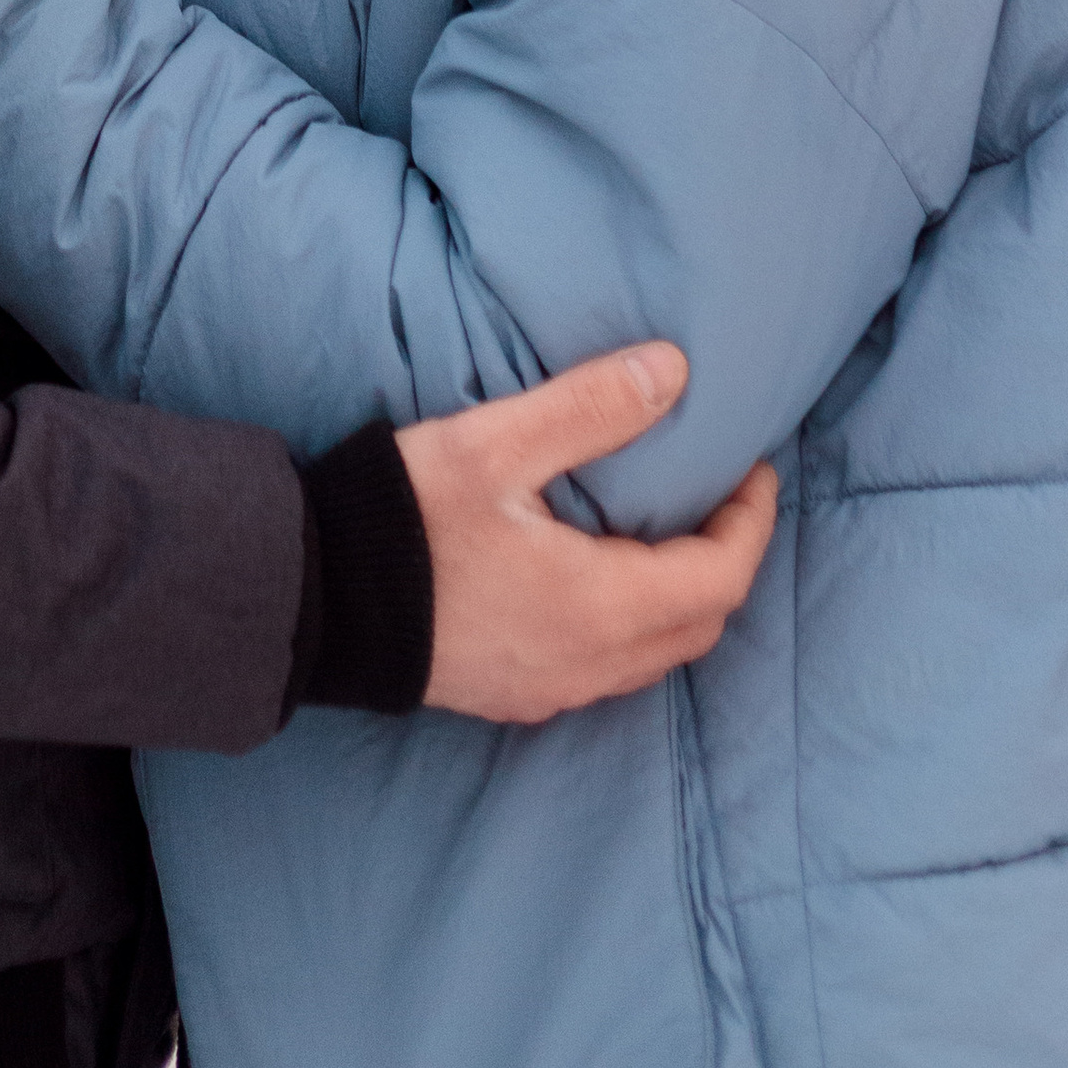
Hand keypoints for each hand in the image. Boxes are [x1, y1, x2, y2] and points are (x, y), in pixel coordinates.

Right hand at [397, 344, 778, 722]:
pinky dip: (635, 622)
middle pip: (700, 625)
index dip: (752, 522)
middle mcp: (588, 665)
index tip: (753, 467)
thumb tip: (674, 371)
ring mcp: (551, 690)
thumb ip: (590, 407)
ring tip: (664, 524)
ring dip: (680, 594)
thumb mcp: (495, 445)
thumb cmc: (405, 517)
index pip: (722, 579)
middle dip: (725, 559)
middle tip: (717, 491)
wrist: (315, 598)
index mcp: (599, 608)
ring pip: (656, 654)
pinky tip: (600, 573)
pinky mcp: (516, 696)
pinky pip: (609, 668)